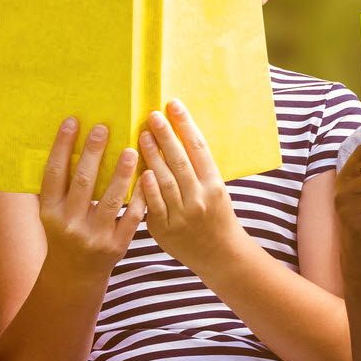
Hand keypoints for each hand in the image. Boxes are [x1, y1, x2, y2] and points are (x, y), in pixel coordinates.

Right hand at [37, 117, 145, 274]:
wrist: (75, 274)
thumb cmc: (64, 233)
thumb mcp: (52, 213)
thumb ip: (57, 186)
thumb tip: (63, 144)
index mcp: (49, 211)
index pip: (54, 173)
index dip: (62, 147)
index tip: (72, 121)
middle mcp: (69, 223)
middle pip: (83, 182)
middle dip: (93, 153)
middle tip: (104, 127)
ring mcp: (94, 235)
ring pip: (111, 199)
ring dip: (122, 173)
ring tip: (132, 149)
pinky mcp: (117, 245)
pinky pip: (131, 217)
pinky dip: (140, 197)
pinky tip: (149, 177)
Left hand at [136, 101, 254, 274]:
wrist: (220, 254)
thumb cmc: (217, 217)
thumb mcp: (217, 191)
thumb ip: (199, 170)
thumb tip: (178, 139)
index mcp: (215, 185)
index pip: (199, 149)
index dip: (186, 125)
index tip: (174, 106)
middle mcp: (200, 197)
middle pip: (180, 160)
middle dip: (165, 136)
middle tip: (152, 115)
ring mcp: (182, 214)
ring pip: (165, 179)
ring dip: (152, 155)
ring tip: (141, 136)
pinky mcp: (165, 228)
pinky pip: (153, 204)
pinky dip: (147, 187)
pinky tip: (140, 170)